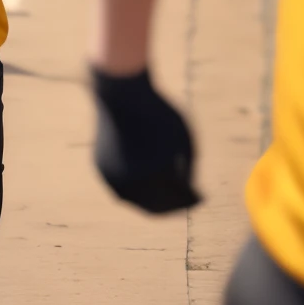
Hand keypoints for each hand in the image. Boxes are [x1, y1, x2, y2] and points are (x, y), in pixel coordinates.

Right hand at [91, 67, 200, 212]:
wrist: (122, 96)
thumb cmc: (159, 114)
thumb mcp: (184, 140)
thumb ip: (188, 170)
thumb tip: (188, 191)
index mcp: (157, 177)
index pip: (179, 201)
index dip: (193, 200)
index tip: (201, 197)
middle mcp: (132, 184)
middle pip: (156, 208)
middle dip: (173, 206)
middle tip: (185, 199)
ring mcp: (113, 179)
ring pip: (137, 199)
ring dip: (152, 197)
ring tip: (165, 179)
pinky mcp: (102, 171)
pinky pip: (123, 186)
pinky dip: (136, 184)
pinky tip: (143, 166)